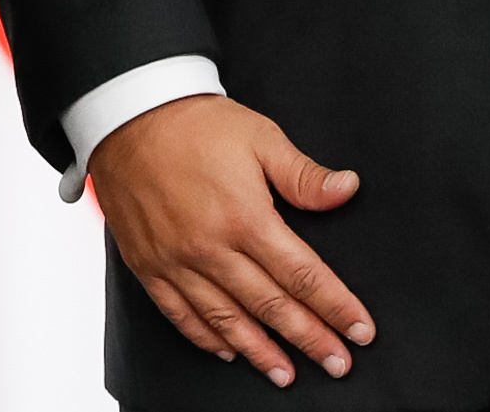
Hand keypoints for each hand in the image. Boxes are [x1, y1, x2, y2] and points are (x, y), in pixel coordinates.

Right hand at [90, 94, 373, 387]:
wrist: (128, 114)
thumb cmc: (196, 124)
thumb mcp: (260, 137)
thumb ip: (303, 174)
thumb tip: (348, 189)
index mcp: (245, 217)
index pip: (302, 275)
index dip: (335, 306)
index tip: (360, 330)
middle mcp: (211, 248)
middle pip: (271, 306)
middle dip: (310, 339)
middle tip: (338, 364)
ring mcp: (176, 261)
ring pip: (226, 321)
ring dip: (261, 352)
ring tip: (288, 375)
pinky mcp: (148, 265)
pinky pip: (179, 314)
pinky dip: (206, 338)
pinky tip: (228, 350)